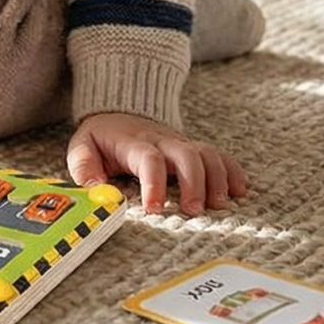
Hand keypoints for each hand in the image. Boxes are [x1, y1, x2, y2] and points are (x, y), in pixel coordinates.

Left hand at [66, 111, 246, 215]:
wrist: (121, 113)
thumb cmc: (103, 139)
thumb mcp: (82, 148)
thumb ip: (84, 167)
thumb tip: (98, 190)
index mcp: (133, 142)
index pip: (148, 158)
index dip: (153, 184)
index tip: (154, 209)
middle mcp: (162, 141)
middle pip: (187, 154)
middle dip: (194, 183)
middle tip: (194, 211)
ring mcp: (181, 143)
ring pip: (208, 153)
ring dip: (218, 179)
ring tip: (219, 206)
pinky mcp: (194, 149)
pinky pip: (220, 155)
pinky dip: (233, 171)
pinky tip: (241, 191)